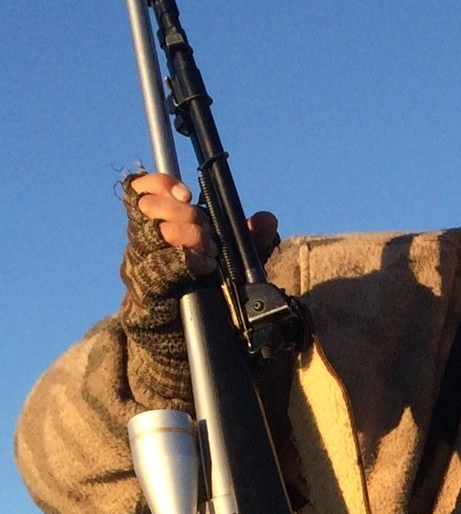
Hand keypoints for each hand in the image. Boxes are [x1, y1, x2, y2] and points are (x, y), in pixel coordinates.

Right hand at [126, 171, 280, 279]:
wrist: (189, 329)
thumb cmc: (208, 285)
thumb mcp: (235, 257)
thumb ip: (252, 238)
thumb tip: (267, 219)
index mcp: (158, 222)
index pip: (141, 188)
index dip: (161, 184)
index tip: (187, 194)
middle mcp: (143, 237)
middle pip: (147, 206)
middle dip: (184, 213)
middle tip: (209, 232)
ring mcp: (140, 262)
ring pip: (152, 233)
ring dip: (187, 236)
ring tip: (211, 250)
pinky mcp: (146, 287)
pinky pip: (159, 266)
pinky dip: (187, 261)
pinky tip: (205, 266)